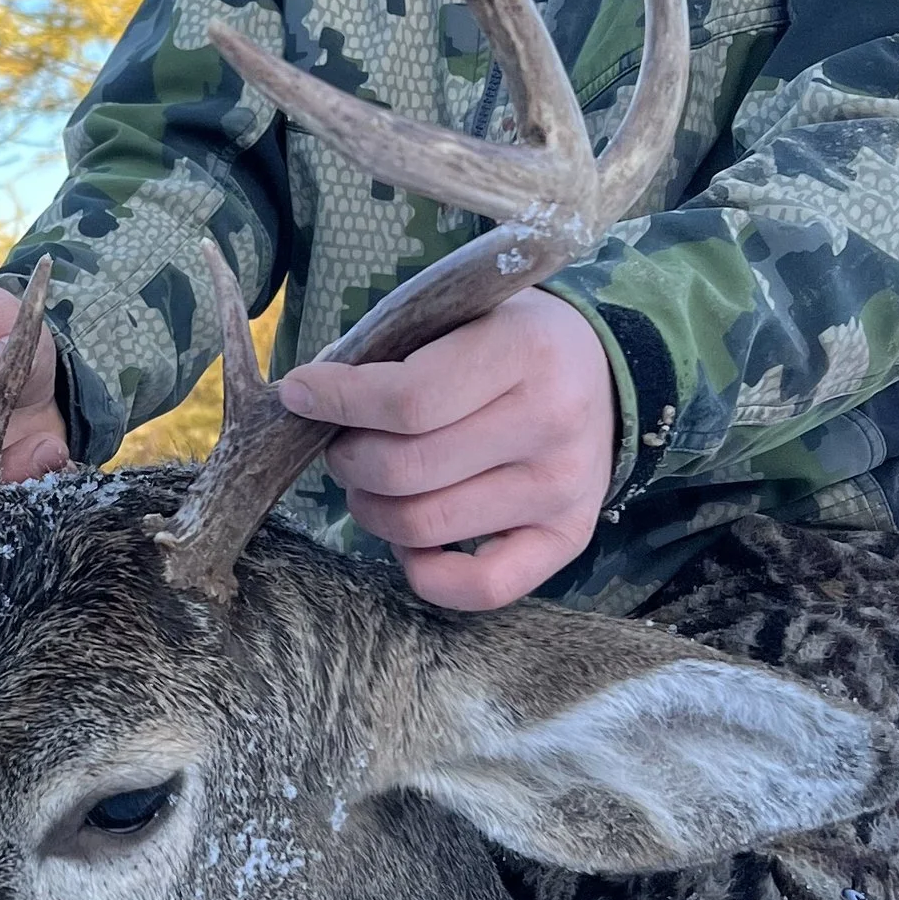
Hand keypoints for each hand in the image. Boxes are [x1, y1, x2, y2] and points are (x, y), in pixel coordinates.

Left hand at [276, 289, 617, 611]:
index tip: (301, 394)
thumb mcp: (460, 311)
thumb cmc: (504, 338)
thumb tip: (308, 400)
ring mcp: (562, 488)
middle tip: (341, 445)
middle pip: (405, 469)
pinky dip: (424, 571)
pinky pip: (481, 587)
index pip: (406, 400)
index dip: (336, 402)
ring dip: (371, 509)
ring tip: (372, 483)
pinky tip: (410, 537)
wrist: (597, 370)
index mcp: (523, 350)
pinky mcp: (568, 537)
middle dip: (347, 459)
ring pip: (423, 527)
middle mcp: (552, 422)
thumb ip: (392, 348)